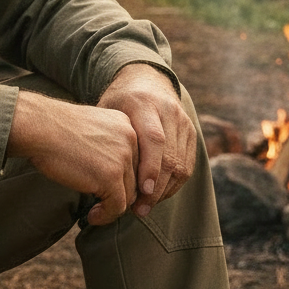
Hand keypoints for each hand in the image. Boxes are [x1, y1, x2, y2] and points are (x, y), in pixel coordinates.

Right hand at [7, 90, 139, 224]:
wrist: (39, 127)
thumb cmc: (56, 128)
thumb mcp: (92, 129)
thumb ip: (110, 146)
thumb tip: (119, 178)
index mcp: (126, 123)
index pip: (137, 158)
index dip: (126, 178)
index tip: (112, 190)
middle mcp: (130, 137)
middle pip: (136, 177)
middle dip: (121, 193)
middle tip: (104, 204)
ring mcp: (122, 157)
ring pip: (129, 194)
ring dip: (113, 207)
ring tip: (96, 211)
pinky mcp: (110, 176)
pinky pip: (117, 207)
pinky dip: (106, 216)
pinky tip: (92, 217)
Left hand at [97, 64, 196, 216]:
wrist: (146, 79)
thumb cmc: (119, 100)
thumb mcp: (107, 109)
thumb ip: (107, 136)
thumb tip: (97, 176)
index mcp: (144, 103)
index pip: (154, 139)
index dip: (150, 168)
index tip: (141, 192)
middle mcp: (168, 111)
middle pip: (170, 157)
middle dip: (155, 188)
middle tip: (139, 210)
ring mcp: (183, 121)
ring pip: (181, 165)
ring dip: (164, 190)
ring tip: (145, 207)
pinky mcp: (191, 131)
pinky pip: (188, 165)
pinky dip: (174, 184)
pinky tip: (157, 194)